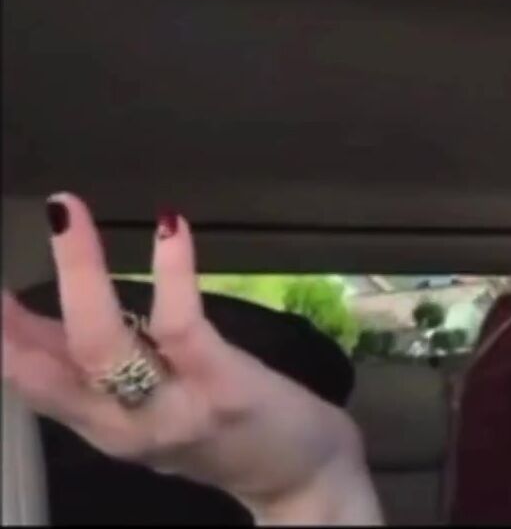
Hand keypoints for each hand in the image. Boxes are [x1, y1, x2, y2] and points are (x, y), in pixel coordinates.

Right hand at [1, 194, 381, 523]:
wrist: (300, 476)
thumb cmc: (216, 429)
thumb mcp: (139, 409)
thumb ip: (87, 369)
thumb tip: (22, 317)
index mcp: (100, 424)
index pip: (30, 382)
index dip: (0, 338)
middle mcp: (122, 425)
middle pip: (48, 370)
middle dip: (9, 321)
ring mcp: (171, 408)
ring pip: (103, 344)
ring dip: (80, 274)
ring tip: (65, 215)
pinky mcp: (222, 386)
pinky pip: (182, 326)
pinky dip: (172, 273)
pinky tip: (168, 227)